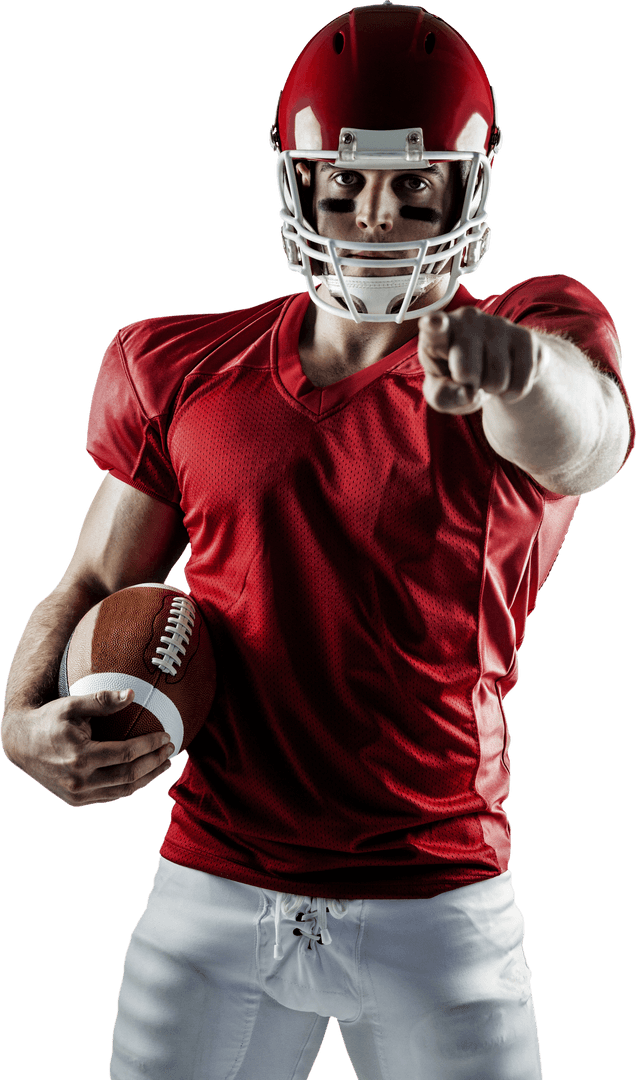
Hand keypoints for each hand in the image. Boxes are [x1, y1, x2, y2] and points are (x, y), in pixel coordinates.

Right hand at [1, 689, 174, 805]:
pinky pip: (110, 796)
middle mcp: (79, 780)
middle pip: (129, 776)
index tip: (166, 736)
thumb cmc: (49, 720)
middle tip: (171, 749)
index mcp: (79, 756)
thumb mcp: (71, 704)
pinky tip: (144, 775)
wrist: (21, 744)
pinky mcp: (76, 800)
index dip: (150, 746)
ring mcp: (77, 794)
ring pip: (122, 791)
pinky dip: (130, 787)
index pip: (126, 753)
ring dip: (148, 778)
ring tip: (165, 764)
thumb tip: (132, 694)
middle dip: (155, 763)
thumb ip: (102, 700)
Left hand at [418, 307, 542, 413]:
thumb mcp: (441, 392)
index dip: (434, 325)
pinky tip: (507, 377)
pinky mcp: (526, 337)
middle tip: (468, 377)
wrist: (496, 365)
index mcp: (438, 332)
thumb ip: (443, 397)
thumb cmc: (456, 377)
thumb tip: (469, 394)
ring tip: (487, 375)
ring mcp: (498, 325)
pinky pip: (520, 383)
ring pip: (497, 381)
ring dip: (492, 390)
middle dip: (469, 385)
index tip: (433, 322)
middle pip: (467, 372)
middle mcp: (468, 320)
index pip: (434, 328)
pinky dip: (512, 392)